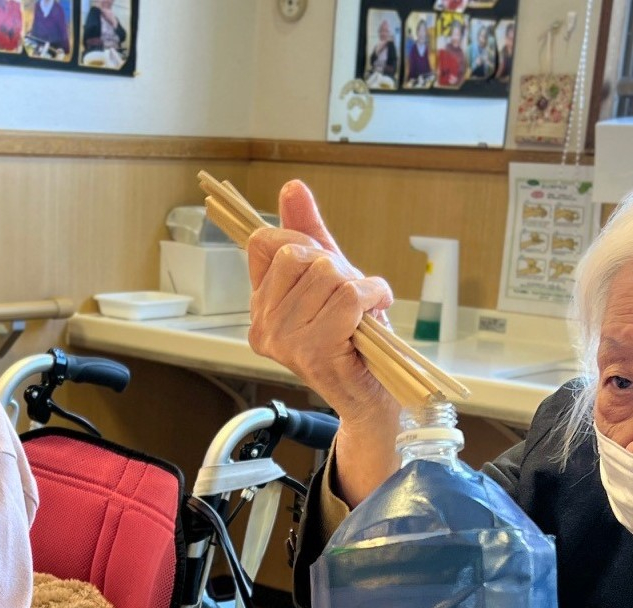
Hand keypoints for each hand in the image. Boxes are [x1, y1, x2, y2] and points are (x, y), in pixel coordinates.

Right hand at [246, 182, 403, 502]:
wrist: (372, 396)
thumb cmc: (353, 338)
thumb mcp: (331, 276)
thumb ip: (309, 232)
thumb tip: (292, 187)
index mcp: (259, 305)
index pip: (265, 243)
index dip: (304, 244)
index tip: (326, 270)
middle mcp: (262, 323)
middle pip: (298, 254)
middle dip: (335, 267)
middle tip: (349, 298)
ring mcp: (283, 339)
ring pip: (326, 274)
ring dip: (359, 286)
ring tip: (361, 312)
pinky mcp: (311, 349)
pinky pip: (347, 296)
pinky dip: (372, 297)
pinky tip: (372, 316)